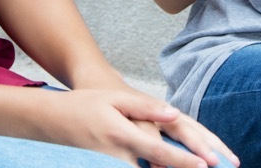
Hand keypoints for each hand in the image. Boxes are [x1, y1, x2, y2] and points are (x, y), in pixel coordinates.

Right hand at [38, 87, 233, 167]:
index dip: (184, 160)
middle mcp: (119, 155)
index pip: (159, 150)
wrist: (54, 121)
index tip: (206, 164)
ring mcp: (113, 166)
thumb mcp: (115, 99)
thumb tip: (174, 113)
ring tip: (197, 167)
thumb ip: (146, 107)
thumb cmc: (86, 105)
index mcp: (122, 134)